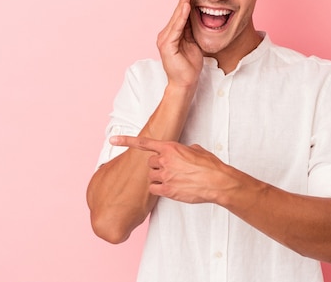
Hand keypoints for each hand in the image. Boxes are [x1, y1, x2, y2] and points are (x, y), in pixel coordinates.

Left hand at [110, 135, 230, 203]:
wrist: (217, 181)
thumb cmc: (210, 165)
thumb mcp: (196, 150)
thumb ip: (183, 150)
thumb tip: (183, 153)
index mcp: (171, 147)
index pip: (144, 143)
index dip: (126, 141)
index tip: (113, 140)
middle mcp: (165, 160)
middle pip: (149, 163)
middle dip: (156, 166)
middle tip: (169, 169)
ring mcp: (165, 175)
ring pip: (151, 176)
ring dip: (158, 178)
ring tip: (174, 179)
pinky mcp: (167, 190)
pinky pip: (154, 189)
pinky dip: (159, 189)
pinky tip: (170, 188)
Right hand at [157, 0, 202, 88]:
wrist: (185, 83)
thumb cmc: (190, 66)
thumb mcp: (194, 43)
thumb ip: (192, 30)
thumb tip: (197, 16)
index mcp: (172, 34)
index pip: (180, 14)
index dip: (185, 1)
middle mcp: (166, 34)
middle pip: (177, 13)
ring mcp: (165, 40)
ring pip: (176, 18)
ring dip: (183, 3)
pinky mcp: (167, 45)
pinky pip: (176, 28)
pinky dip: (182, 17)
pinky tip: (186, 7)